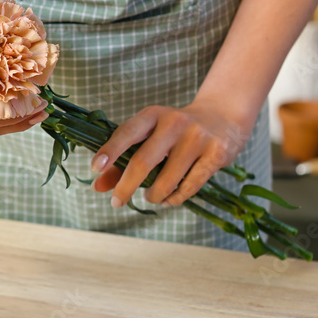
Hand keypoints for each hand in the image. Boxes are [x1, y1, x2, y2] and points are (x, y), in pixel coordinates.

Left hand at [90, 102, 251, 208]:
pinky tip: (169, 199)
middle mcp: (174, 123)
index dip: (109, 151)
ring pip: (167, 180)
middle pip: (144, 161)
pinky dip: (174, 198)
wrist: (222, 117)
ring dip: (153, 196)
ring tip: (150, 197)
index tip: (94, 168)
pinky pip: (189, 186)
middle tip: (116, 202)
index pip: (126, 132)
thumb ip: (122, 159)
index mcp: (153, 114)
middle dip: (126, 186)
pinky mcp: (216, 154)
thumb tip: (97, 187)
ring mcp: (197, 138)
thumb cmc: (175, 131)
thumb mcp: (150, 135)